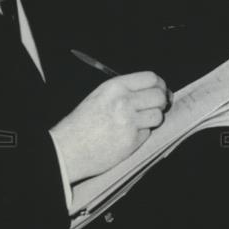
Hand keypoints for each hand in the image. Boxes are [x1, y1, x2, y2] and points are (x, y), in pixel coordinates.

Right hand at [50, 71, 169, 182]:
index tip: (161, 90)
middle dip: (162, 101)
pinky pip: (148, 133)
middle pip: (160, 96)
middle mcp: (124, 102)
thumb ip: (126, 90)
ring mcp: (129, 122)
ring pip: (158, 116)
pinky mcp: (132, 141)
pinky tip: (128, 135)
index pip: (151, 78)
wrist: (66, 150)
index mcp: (115, 87)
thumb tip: (154, 89)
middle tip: (158, 106)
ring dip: (153, 119)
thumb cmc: (81, 123)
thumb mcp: (101, 95)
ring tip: (140, 122)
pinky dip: (142, 134)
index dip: (160, 85)